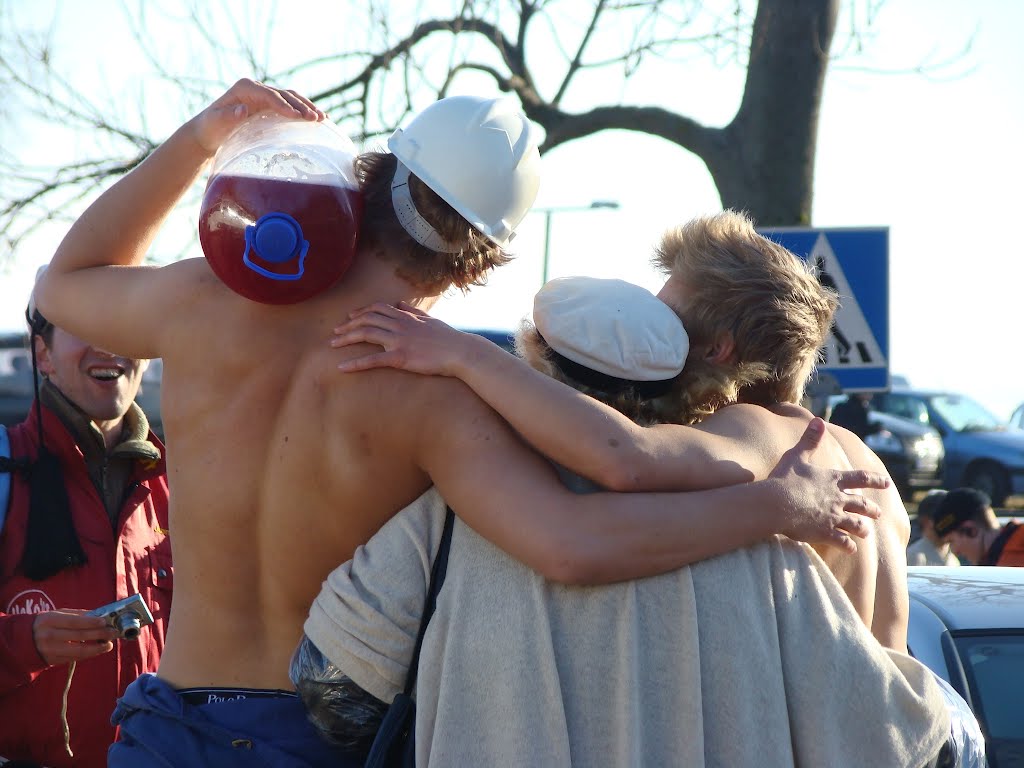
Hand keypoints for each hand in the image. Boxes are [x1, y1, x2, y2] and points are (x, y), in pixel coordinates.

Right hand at [32, 610, 117, 665]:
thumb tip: (99, 616)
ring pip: (78, 651)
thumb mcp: (56, 614)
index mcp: (50, 620)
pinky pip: (74, 658)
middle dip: (99, 635)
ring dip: (97, 648)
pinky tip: (97, 650)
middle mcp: (49, 636)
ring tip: (109, 644)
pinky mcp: (53, 661)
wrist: (23, 641)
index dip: (91, 622)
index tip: (105, 622)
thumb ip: (77, 615)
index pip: (74, 622)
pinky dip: (88, 654)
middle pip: (79, 636)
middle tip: (113, 633)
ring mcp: (50, 650)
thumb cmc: (46, 624)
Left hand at [190, 78, 325, 154]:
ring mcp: (265, 95)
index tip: (297, 117)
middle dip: (301, 106)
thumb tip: (243, 109)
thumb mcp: (216, 122)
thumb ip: (229, 116)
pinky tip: (318, 119)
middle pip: (284, 94)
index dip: (284, 105)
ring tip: (322, 119)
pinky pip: (291, 105)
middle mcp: (257, 88)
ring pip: (291, 97)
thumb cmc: (211, 128)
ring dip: (307, 107)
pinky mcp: (270, 105)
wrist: (209, 131)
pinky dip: (304, 111)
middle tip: (315, 119)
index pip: (270, 95)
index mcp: (245, 87)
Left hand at [332, 301, 486, 376]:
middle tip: (335, 332)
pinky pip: (373, 359)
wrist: (460, 351)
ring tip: (332, 344)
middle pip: (366, 319)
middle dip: (348, 325)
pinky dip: (355, 363)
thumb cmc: (448, 338)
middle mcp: (400, 325)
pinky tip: (342, 367)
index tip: (350, 317)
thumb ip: (414, 311)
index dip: (361, 311)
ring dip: (346, 338)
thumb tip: (401, 304)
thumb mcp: (430, 320)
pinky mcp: (400, 357)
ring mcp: (399, 340)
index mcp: (406, 316)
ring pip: (365, 334)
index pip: (377, 308)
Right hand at [768, 417, 887, 553]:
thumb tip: (818, 420)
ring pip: (856, 525)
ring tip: (865, 533)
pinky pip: (843, 542)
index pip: (860, 478)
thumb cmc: (784, 478)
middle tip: (878, 513)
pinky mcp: (825, 533)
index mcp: (833, 480)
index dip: (875, 480)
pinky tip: (850, 549)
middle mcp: (838, 499)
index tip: (887, 483)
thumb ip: (809, 439)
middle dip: (871, 509)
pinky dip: (848, 546)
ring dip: (862, 529)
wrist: (776, 503)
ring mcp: (833, 517)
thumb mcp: (796, 455)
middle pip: (861, 505)